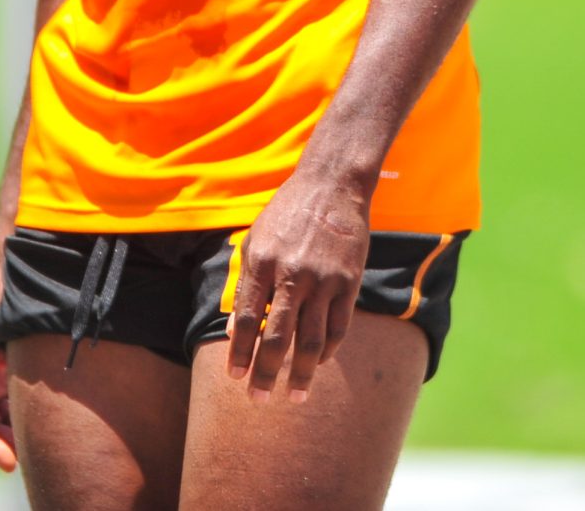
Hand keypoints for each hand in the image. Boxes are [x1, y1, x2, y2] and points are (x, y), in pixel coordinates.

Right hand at [0, 263, 16, 470]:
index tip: (9, 463)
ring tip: (32, 445)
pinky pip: (1, 396)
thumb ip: (18, 377)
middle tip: (24, 459)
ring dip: (9, 427)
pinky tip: (34, 422)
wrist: (14, 268)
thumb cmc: (11, 302)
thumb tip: (29, 418)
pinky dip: (14, 411)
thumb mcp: (13, 343)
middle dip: (1, 440)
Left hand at [225, 167, 371, 402]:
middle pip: (276, 338)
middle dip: (266, 374)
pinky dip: (326, 351)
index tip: (235, 378)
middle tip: (259, 399)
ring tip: (294, 396)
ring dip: (300, 374)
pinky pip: (337, 328)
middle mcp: (292, 275)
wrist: (333, 185)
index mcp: (262, 263)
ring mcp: (323, 280)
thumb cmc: (287, 213)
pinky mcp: (349, 283)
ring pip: (311, 341)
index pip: (246, 320)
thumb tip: (234, 329)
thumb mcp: (256, 240)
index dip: (239, 353)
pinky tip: (316, 363)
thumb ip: (246, 283)